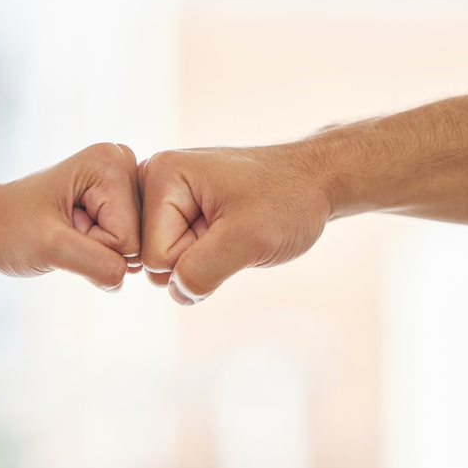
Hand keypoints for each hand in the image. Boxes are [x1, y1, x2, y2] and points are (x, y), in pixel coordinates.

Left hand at [0, 143, 141, 290]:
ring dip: (97, 250)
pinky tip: (74, 233)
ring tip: (66, 230)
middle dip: (99, 247)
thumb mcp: (50, 248)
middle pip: (138, 239)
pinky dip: (98, 251)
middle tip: (64, 230)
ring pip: (134, 247)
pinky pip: (127, 248)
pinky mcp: (118, 201)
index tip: (63, 227)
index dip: (94, 245)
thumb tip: (126, 276)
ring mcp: (123, 182)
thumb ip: (97, 263)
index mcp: (111, 161)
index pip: (130, 236)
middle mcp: (124, 163)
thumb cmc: (6, 230)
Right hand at [138, 143, 331, 304]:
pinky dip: (207, 256)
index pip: (154, 255)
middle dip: (196, 259)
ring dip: (204, 259)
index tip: (230, 227)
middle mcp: (153, 181)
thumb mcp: (249, 238)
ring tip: (232, 229)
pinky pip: (179, 258)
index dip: (196, 255)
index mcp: (160, 174)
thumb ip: (203, 270)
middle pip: (154, 260)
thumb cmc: (287, 199)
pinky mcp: (178, 212)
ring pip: (167, 264)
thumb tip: (177, 293)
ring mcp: (165, 198)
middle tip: (233, 229)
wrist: (314, 182)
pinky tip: (226, 232)